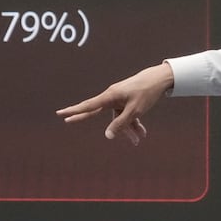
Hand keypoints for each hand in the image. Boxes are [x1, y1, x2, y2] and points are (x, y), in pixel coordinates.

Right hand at [57, 62, 174, 144]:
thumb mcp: (135, 111)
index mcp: (110, 96)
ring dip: (128, 130)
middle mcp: (112, 97)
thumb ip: (121, 124)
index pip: (88, 106)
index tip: (61, 113)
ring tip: (138, 140)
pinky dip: (134, 123)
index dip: (74, 111)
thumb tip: (108, 136)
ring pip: (119, 118)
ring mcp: (120, 99)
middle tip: (66, 121)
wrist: (160, 80)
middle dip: (93, 122)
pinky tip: (142, 133)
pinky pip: (127, 115)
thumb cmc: (146, 93)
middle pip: (100, 113)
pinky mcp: (127, 101)